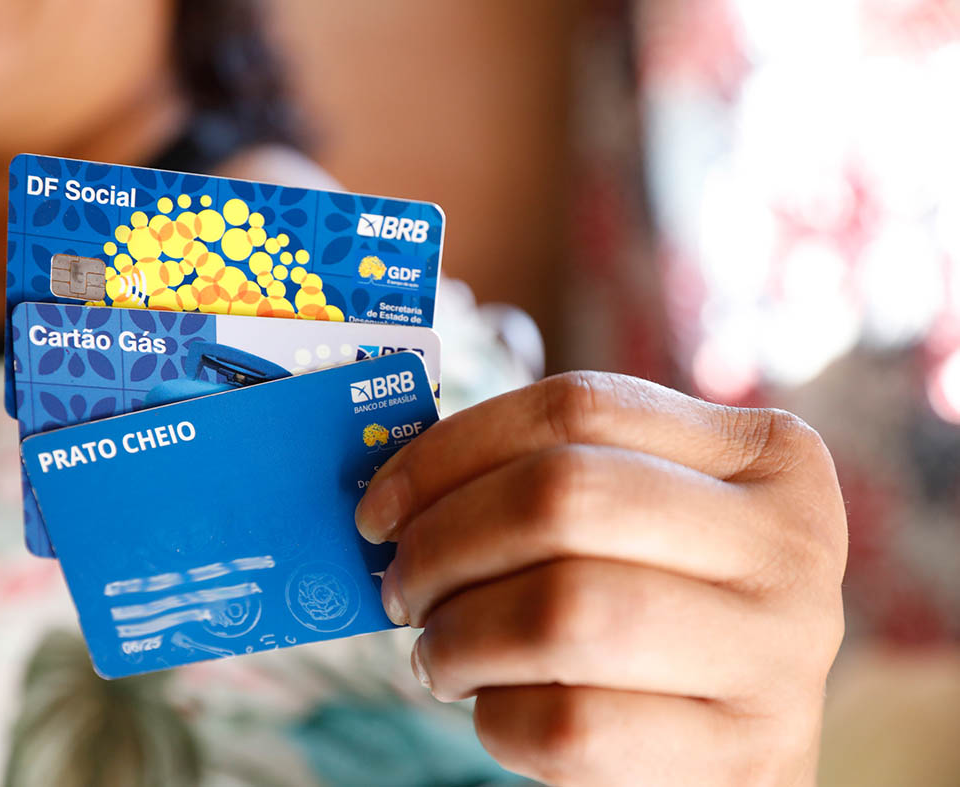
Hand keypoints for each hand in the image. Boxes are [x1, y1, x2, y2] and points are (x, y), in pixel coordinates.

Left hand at [355, 372, 846, 784]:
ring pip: (564, 610)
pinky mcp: (747, 756)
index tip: (379, 507)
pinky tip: (491, 710)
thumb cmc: (660, 619)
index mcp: (767, 454)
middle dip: (444, 542)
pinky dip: (496, 719)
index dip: (450, 450)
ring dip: (459, 636)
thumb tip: (394, 491)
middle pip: (563, 495)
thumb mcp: (643, 529)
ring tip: (438, 654)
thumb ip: (553, 486)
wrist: (737, 752)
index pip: (577, 406)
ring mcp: (781, 653)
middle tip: (399, 586)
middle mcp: (792, 541)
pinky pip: (572, 725)